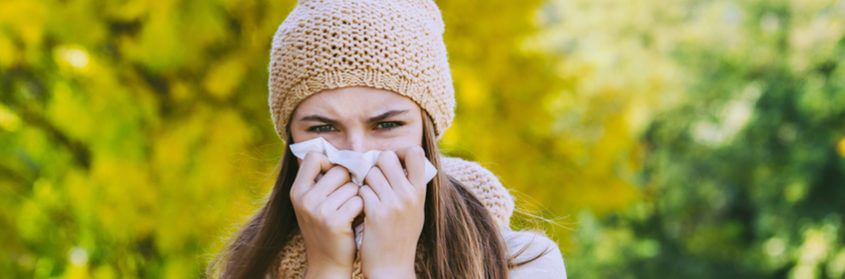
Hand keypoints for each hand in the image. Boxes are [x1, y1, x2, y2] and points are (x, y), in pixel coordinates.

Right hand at [290, 151, 363, 277]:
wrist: (327, 263)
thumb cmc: (326, 228)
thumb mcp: (313, 203)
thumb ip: (320, 179)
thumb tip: (341, 150)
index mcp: (296, 190)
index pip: (315, 156)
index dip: (330, 163)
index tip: (335, 177)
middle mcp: (304, 199)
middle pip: (339, 169)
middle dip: (349, 182)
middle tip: (346, 200)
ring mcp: (318, 210)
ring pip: (352, 185)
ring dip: (357, 197)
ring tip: (349, 213)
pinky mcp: (335, 221)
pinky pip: (359, 200)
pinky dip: (362, 209)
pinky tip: (355, 221)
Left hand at [358, 147, 427, 278]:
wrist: (392, 267)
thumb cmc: (401, 237)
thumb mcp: (415, 210)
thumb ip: (410, 186)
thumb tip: (400, 160)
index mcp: (420, 191)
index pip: (415, 152)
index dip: (399, 152)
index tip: (392, 163)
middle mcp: (408, 194)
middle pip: (386, 157)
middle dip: (376, 165)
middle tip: (374, 179)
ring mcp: (392, 204)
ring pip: (370, 173)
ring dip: (365, 182)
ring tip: (368, 196)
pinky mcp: (375, 213)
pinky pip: (361, 190)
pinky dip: (358, 197)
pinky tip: (362, 208)